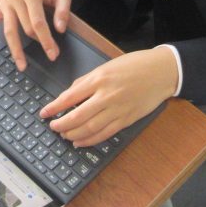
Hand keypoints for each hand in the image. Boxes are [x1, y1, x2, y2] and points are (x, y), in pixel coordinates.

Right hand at [0, 0, 71, 69]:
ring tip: (21, 66)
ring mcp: (5, 2)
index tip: (53, 54)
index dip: (46, 40)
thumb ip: (63, 10)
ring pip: (9, 30)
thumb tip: (60, 30)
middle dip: (39, 43)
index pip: (38, 22)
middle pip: (26, 28)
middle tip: (51, 55)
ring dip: (15, 50)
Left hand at [39, 48, 178, 146]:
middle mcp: (107, 96)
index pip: (69, 97)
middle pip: (77, 117)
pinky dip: (89, 140)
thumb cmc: (134, 65)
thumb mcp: (106, 66)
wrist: (161, 72)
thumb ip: (86, 80)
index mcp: (99, 79)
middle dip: (61, 124)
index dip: (54, 107)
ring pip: (89, 128)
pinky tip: (79, 142)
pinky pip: (104, 134)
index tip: (44, 113)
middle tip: (52, 126)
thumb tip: (69, 95)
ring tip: (63, 134)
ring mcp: (117, 110)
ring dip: (72, 134)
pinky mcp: (126, 120)